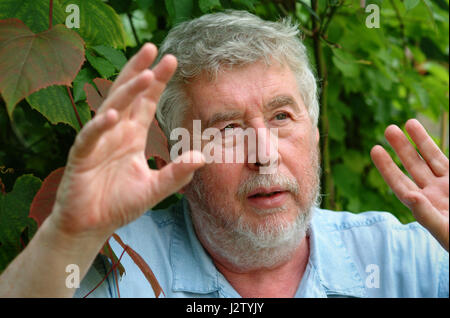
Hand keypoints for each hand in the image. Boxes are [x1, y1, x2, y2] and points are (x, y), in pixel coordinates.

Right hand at [49, 43, 204, 238]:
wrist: (91, 225)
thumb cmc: (119, 204)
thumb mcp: (154, 189)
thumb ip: (176, 175)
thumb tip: (202, 158)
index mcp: (132, 136)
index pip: (146, 103)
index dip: (156, 82)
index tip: (171, 61)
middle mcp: (115, 133)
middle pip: (127, 95)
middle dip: (140, 72)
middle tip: (153, 48)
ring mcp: (97, 142)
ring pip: (111, 109)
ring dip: (126, 92)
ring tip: (144, 75)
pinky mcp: (81, 158)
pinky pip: (90, 138)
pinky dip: (100, 126)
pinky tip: (113, 115)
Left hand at [371, 119, 448, 250]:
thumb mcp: (444, 231)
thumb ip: (426, 214)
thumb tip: (408, 195)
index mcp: (423, 207)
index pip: (399, 183)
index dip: (386, 167)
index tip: (375, 149)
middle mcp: (433, 193)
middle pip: (413, 166)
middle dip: (401, 148)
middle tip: (388, 128)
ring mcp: (447, 186)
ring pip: (431, 159)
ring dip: (420, 141)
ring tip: (409, 122)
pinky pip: (445, 162)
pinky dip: (434, 149)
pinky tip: (424, 135)